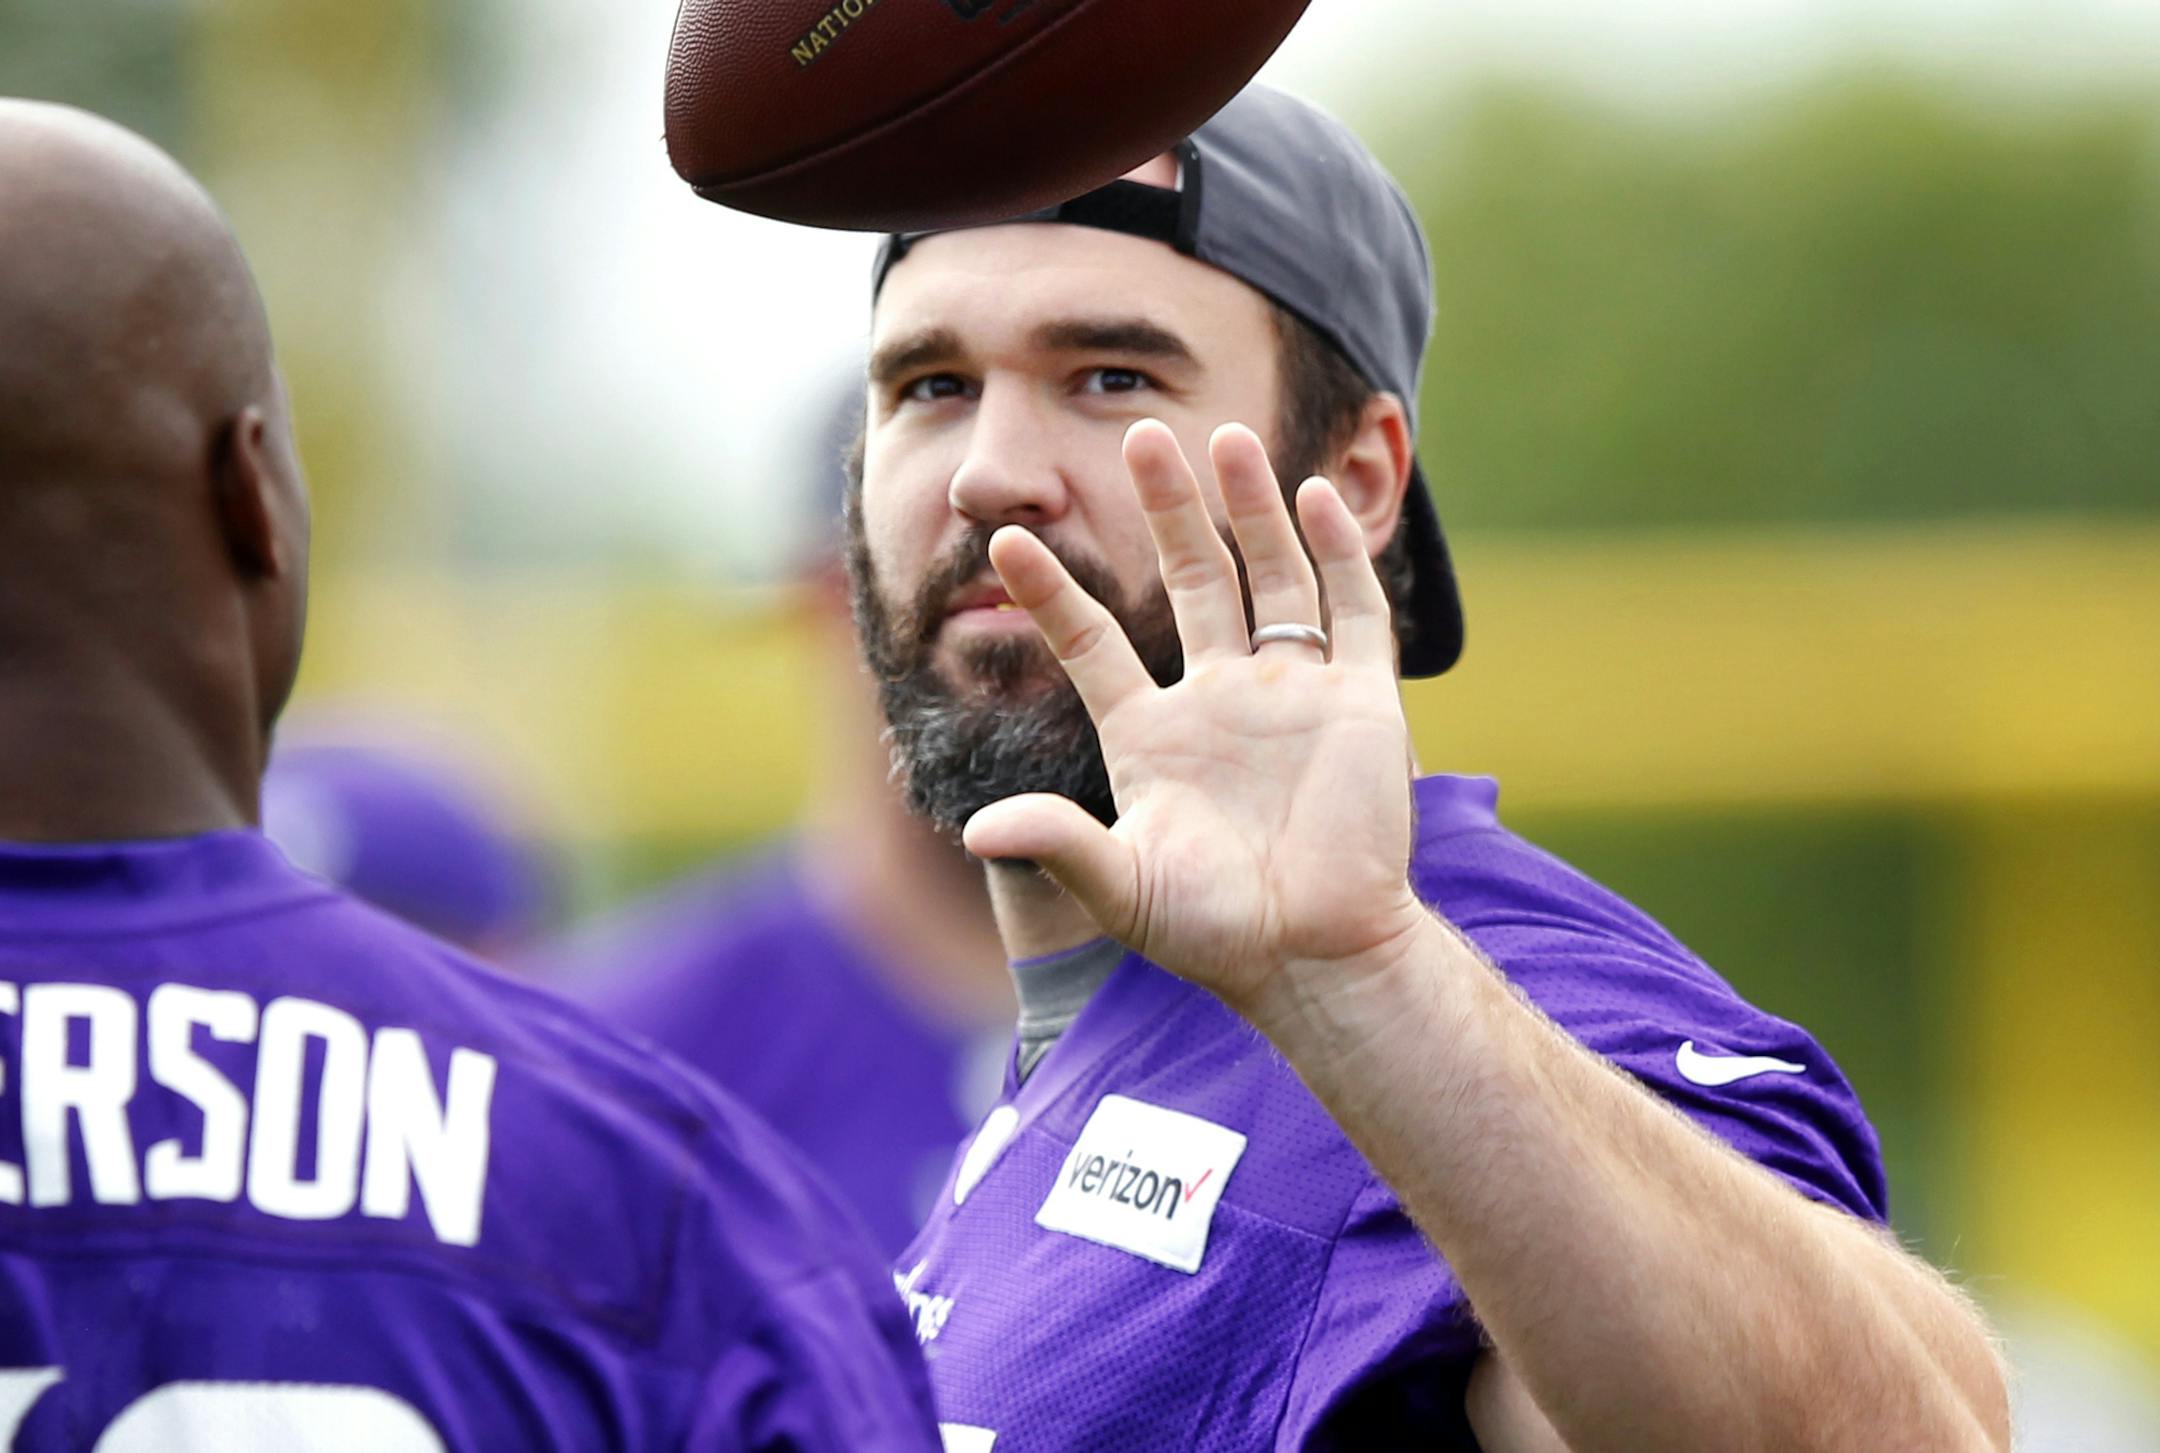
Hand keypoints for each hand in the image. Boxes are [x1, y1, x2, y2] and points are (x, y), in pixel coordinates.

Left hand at [961, 419, 1429, 1020]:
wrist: (1314, 958)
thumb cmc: (1213, 932)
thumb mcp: (1121, 888)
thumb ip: (1058, 847)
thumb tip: (978, 829)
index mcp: (1152, 734)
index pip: (1091, 644)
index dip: (1050, 594)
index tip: (1003, 541)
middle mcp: (1219, 699)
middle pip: (1192, 579)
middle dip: (1168, 509)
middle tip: (1139, 435)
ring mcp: (1291, 694)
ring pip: (1270, 577)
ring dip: (1249, 509)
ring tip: (1225, 437)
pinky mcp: (1359, 702)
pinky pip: (1350, 610)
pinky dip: (1335, 553)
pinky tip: (1312, 498)